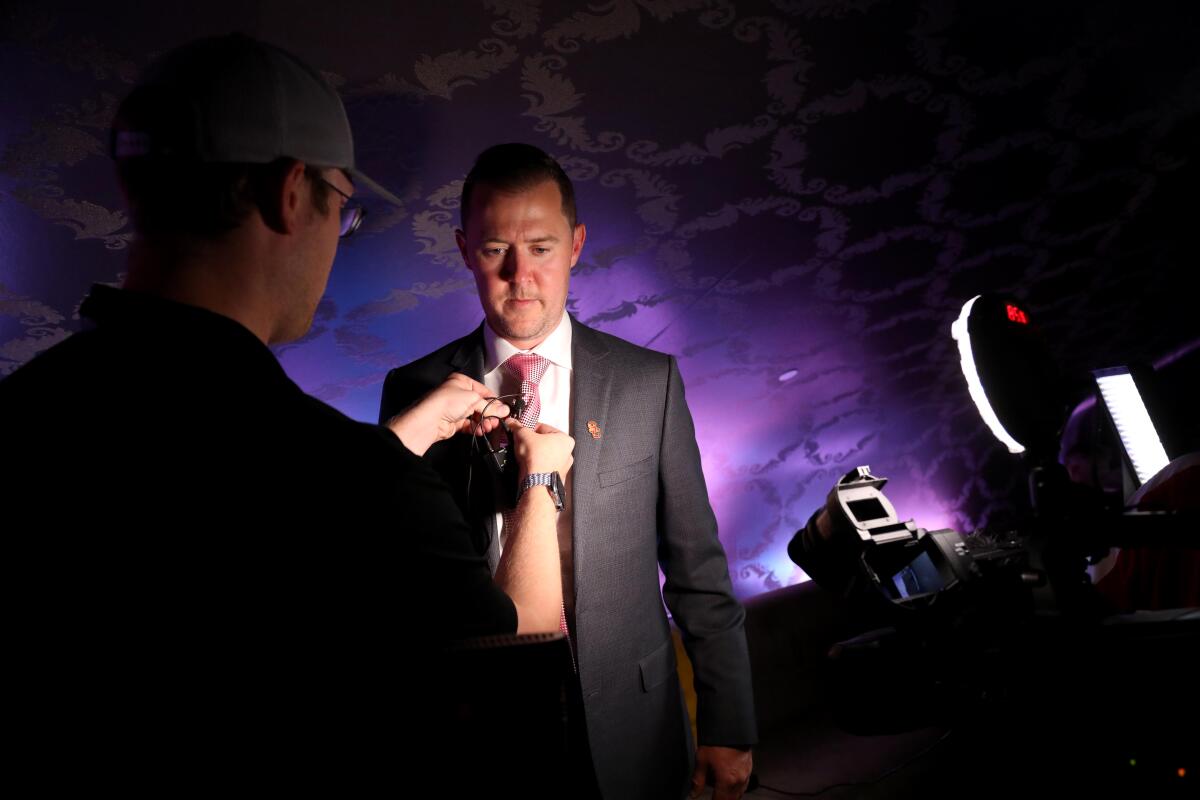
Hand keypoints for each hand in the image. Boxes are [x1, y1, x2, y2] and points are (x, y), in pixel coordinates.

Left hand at [385, 373, 506, 456]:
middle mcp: (459, 394)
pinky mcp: (454, 422)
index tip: (503, 410)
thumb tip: (505, 410)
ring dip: (484, 422)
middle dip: (489, 414)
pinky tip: (482, 431)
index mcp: (462, 382)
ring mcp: (456, 409)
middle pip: (480, 404)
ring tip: (489, 427)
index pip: (483, 391)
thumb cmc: (449, 402)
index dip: (493, 401)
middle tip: (496, 421)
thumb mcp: (474, 399)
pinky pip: (469, 424)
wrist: (430, 420)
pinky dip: (476, 428)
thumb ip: (491, 406)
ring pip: (475, 415)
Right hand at [507, 419, 573, 478]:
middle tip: (521, 442)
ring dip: (532, 453)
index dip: (529, 428)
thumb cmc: (538, 461)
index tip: (521, 430)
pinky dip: (535, 464)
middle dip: (531, 441)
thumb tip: (513, 423)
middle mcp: (567, 453)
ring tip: (523, 454)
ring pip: (543, 454)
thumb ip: (517, 427)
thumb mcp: (523, 436)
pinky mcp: (554, 476)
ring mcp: (562, 466)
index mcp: (566, 440)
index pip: (543, 427)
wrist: (537, 484)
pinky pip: (542, 466)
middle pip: (543, 441)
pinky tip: (527, 464)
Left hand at [690, 745, 751, 799]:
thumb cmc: (715, 742)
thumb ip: (698, 780)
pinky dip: (736, 787)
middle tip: (714, 794)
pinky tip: (728, 780)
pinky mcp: (750, 768)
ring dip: (729, 794)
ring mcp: (746, 774)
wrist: (730, 726)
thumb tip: (694, 794)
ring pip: (738, 793)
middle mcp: (739, 781)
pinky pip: (744, 784)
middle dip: (721, 799)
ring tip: (719, 786)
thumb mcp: (702, 760)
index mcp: (727, 781)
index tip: (709, 799)